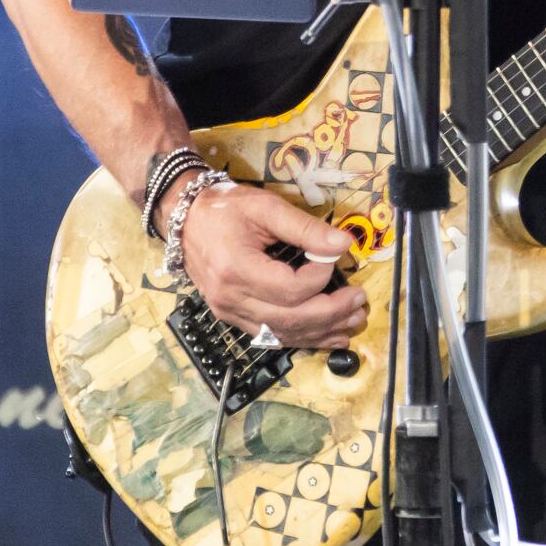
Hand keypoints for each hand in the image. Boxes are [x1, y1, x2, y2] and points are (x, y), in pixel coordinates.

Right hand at [177, 177, 369, 350]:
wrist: (185, 220)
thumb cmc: (224, 208)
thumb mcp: (265, 207)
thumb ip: (305, 227)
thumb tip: (344, 244)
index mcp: (236, 269)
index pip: (290, 289)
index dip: (320, 278)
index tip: (335, 257)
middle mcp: (230, 299)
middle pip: (290, 319)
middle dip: (332, 313)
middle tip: (360, 300)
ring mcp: (229, 313)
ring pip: (283, 334)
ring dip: (322, 332)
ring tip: (352, 321)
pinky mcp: (232, 318)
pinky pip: (271, 336)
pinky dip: (302, 337)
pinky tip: (326, 335)